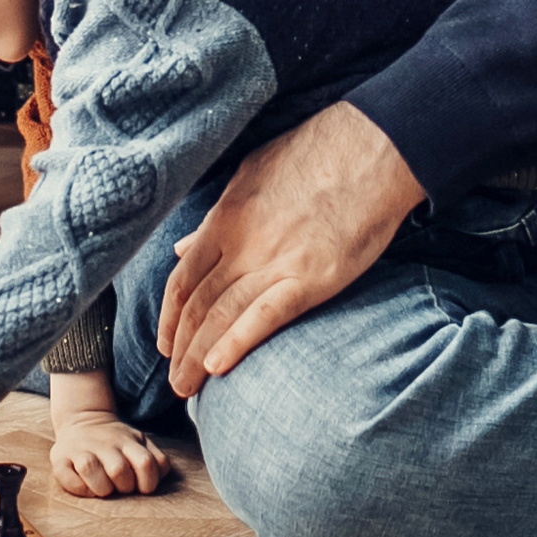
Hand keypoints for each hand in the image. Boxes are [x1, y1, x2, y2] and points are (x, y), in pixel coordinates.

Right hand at [46, 388, 171, 499]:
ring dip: (100, 487)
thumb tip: (160, 476)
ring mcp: (80, 450)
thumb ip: (157, 459)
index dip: (148, 482)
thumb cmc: (117, 442)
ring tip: (103, 488)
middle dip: (123, 487)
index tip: (141, 486)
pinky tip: (86, 487)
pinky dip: (79, 488)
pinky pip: (67, 478)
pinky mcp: (60, 459)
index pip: (146, 463)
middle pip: (118, 470)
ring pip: (90, 468)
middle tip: (120, 486)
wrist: (83, 418)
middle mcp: (104, 444)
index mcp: (128, 442)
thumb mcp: (139, 442)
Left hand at [156, 101, 422, 397]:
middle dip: (179, 347)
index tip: (164, 343)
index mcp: (226, 217)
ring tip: (187, 387)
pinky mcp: (312, 278)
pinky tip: (218, 366)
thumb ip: (215, 216)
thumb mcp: (251, 173)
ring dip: (198, 356)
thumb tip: (182, 247)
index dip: (169, 316)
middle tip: (174, 382)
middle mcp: (242, 243)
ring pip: (222, 315)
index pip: (183, 277)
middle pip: (197, 304)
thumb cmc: (314, 153)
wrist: (372, 149)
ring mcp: (275, 261)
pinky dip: (237, 342)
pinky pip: (265, 316)